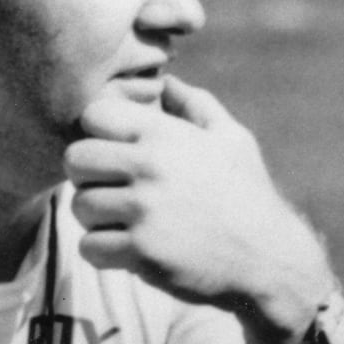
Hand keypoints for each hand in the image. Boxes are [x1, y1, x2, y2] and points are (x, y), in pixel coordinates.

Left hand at [64, 76, 331, 323]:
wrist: (268, 259)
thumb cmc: (248, 195)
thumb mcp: (232, 139)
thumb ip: (196, 106)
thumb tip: (166, 83)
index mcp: (166, 135)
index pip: (93, 114)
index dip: (96, 133)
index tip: (114, 154)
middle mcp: (150, 167)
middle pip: (75, 159)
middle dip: (87, 176)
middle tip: (110, 190)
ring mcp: (144, 211)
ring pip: (79, 206)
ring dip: (95, 218)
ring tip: (123, 222)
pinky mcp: (141, 253)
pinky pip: (89, 247)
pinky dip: (102, 252)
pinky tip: (127, 249)